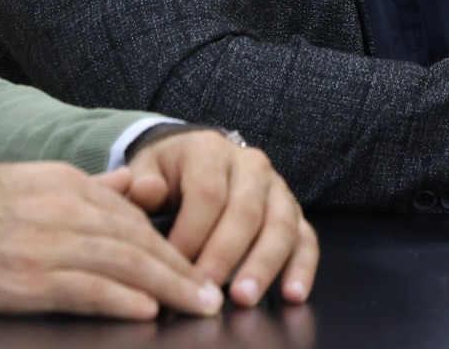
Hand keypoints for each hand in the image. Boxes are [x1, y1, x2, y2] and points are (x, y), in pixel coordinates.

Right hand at [0, 161, 225, 319]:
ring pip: (122, 263)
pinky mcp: (23, 277)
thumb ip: (81, 187)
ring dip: (168, 287)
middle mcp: (59, 207)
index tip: (198, 267)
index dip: (172, 245)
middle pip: (138, 240)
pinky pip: (87, 289)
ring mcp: (42, 242)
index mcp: (62, 182)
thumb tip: (128, 187)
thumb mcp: (26, 181)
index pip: (133, 217)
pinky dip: (122, 299)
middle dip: (182, 268)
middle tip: (213, 294)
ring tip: (197, 306)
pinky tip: (147, 311)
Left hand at [111, 130, 317, 306]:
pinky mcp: (295, 211)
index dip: (192, 232)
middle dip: (226, 255)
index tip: (175, 265)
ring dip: (264, 265)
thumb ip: (142, 184)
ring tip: (245, 298)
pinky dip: (302, 267)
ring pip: (280, 225)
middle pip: (245, 211)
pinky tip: (293, 294)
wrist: (195, 161)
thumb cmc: (168, 174)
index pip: (207, 192)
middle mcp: (250, 165)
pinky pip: (306, 238)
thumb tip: (145, 192)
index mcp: (210, 150)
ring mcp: (277, 188)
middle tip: (207, 290)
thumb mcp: (146, 170)